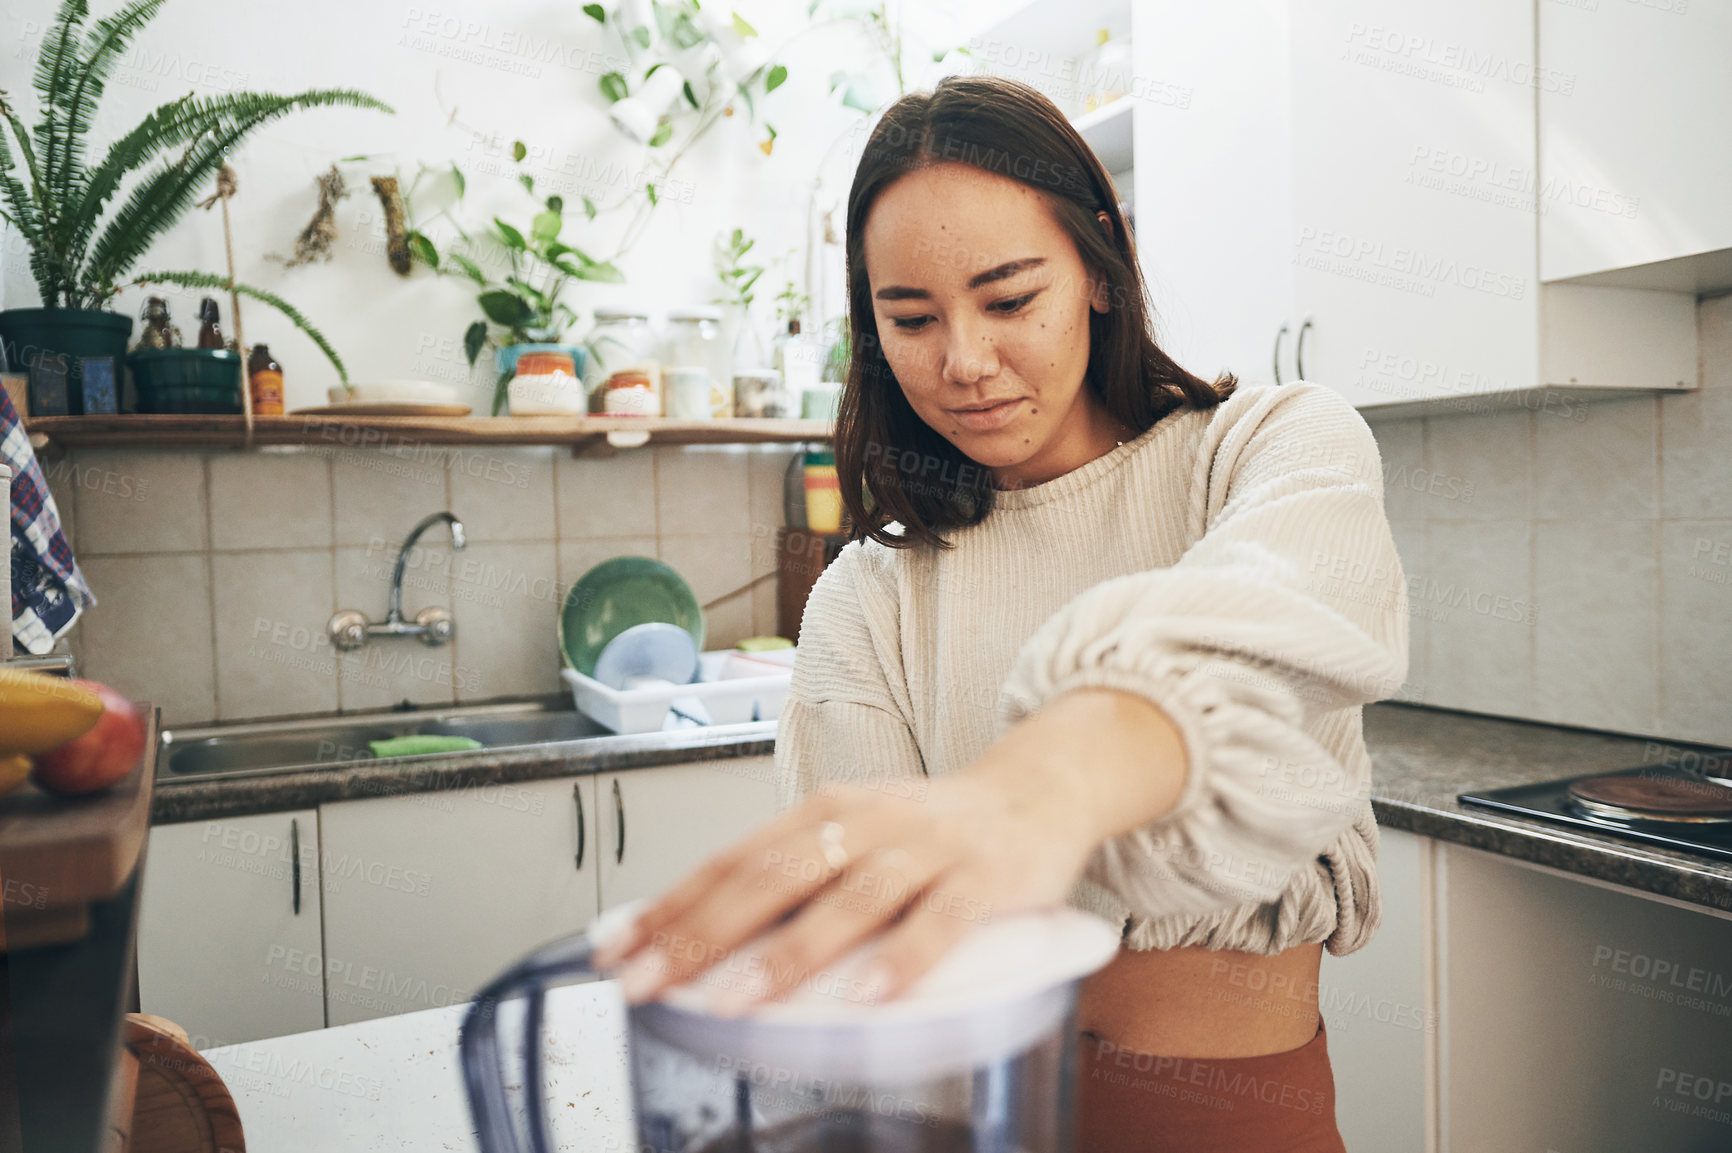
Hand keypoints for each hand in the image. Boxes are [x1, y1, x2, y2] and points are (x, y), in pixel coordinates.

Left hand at [590, 688, 1187, 1013]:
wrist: (1037, 787)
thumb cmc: (932, 829)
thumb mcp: (854, 836)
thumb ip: (794, 878)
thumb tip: (705, 936)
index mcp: (823, 812)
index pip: (731, 862)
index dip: (670, 907)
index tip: (615, 951)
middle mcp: (866, 823)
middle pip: (772, 878)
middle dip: (703, 934)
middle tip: (649, 982)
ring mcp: (926, 849)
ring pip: (849, 900)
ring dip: (789, 954)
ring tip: (737, 1001)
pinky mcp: (984, 878)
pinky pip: (941, 922)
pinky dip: (903, 959)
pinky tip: (869, 997)